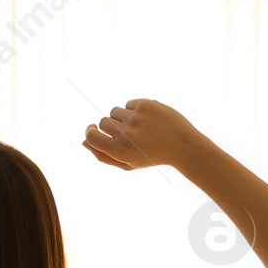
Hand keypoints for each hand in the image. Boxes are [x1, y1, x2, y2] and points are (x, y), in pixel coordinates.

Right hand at [81, 98, 203, 170]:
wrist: (183, 146)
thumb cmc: (153, 157)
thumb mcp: (128, 163)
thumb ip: (103, 156)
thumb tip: (84, 142)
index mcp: (120, 151)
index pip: (91, 136)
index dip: (89, 132)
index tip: (93, 129)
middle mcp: (126, 134)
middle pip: (103, 122)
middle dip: (111, 126)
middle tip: (127, 134)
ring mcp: (136, 118)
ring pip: (115, 111)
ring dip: (122, 117)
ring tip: (139, 127)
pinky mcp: (145, 105)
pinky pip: (128, 104)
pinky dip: (135, 110)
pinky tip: (148, 120)